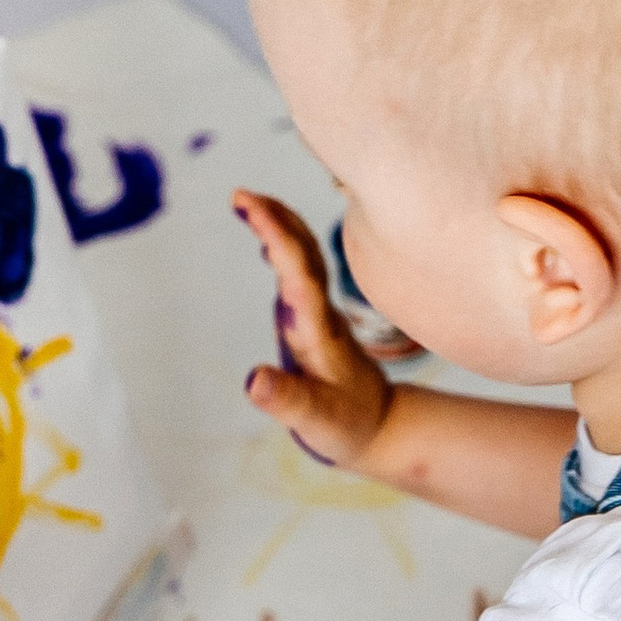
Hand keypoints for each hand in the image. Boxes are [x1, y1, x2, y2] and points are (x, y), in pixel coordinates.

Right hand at [235, 191, 394, 470]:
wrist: (380, 426)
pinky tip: (266, 234)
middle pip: (303, 254)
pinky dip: (283, 242)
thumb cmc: (346, 425)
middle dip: (276, 220)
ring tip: (245, 200)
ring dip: (279, 223)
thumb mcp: (315, 419)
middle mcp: (321, 312)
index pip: (299, 274)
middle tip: (240, 195)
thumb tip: (253, 380)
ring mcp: (320, 310)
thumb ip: (286, 399)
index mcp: (319, 330)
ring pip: (305, 255)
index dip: (278, 238)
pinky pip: (302, 267)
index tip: (252, 208)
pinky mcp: (315, 315)